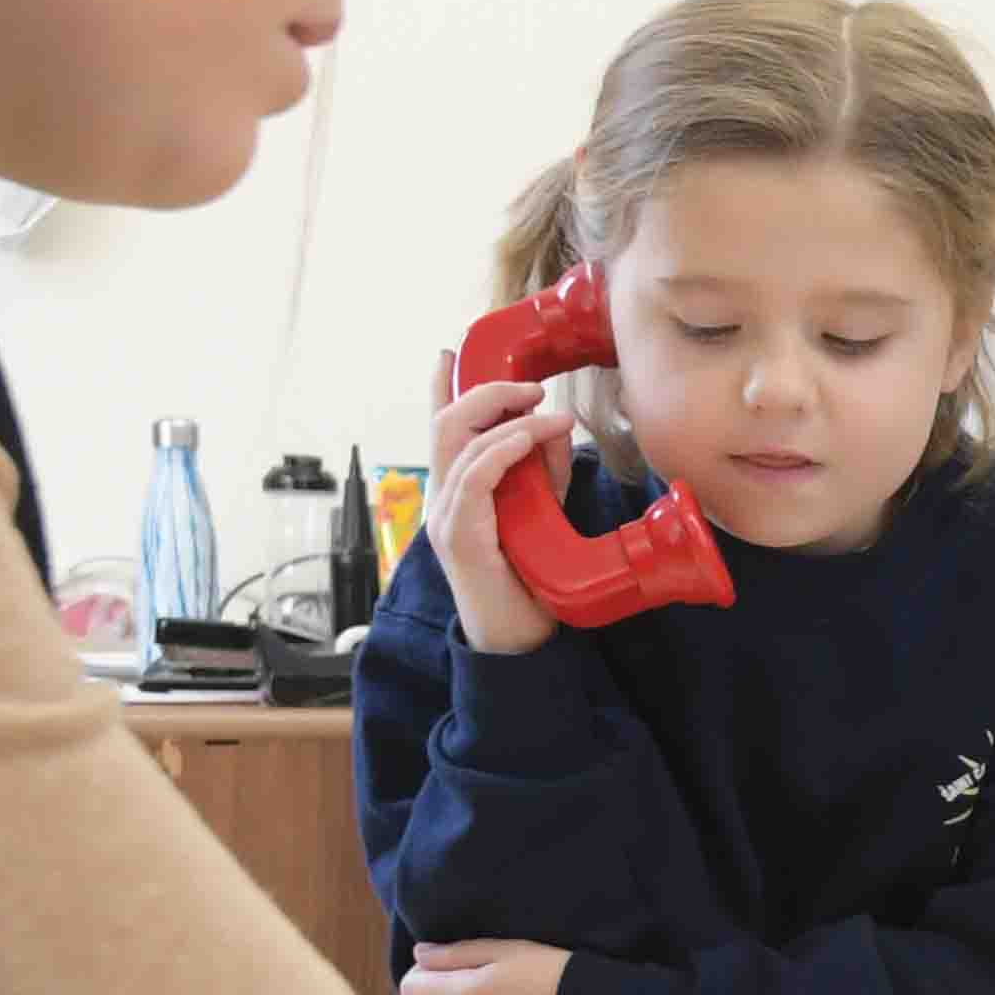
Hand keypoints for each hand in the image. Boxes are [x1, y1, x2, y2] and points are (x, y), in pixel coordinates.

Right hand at [429, 351, 574, 655]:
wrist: (519, 641)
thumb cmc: (530, 579)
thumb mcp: (543, 509)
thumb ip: (544, 468)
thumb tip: (554, 424)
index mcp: (456, 491)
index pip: (441, 431)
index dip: (440, 389)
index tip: (450, 353)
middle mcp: (441, 499)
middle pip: (445, 424)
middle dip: (486, 393)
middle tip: (531, 387)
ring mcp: (443, 517)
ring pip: (459, 444)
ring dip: (510, 420)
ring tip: (551, 414)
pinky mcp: (457, 536)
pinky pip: (474, 478)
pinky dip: (504, 450)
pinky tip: (531, 438)